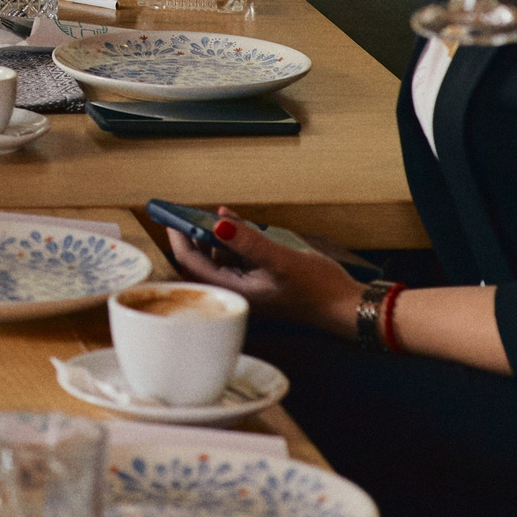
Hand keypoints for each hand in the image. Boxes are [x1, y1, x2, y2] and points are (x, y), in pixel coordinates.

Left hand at [165, 206, 364, 335]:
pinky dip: (233, 236)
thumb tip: (218, 224)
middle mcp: (238, 287)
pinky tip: (232, 221)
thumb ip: (249, 242)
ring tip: (211, 213)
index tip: (171, 218)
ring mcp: (250, 281)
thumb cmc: (317, 290)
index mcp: (236, 290)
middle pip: (203, 259)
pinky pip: (239, 253)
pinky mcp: (262, 274)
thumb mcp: (280, 261)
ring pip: (220, 254)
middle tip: (185, 212)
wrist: (345, 304)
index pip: (193, 264)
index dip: (180, 240)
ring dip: (214, 234)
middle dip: (193, 235)